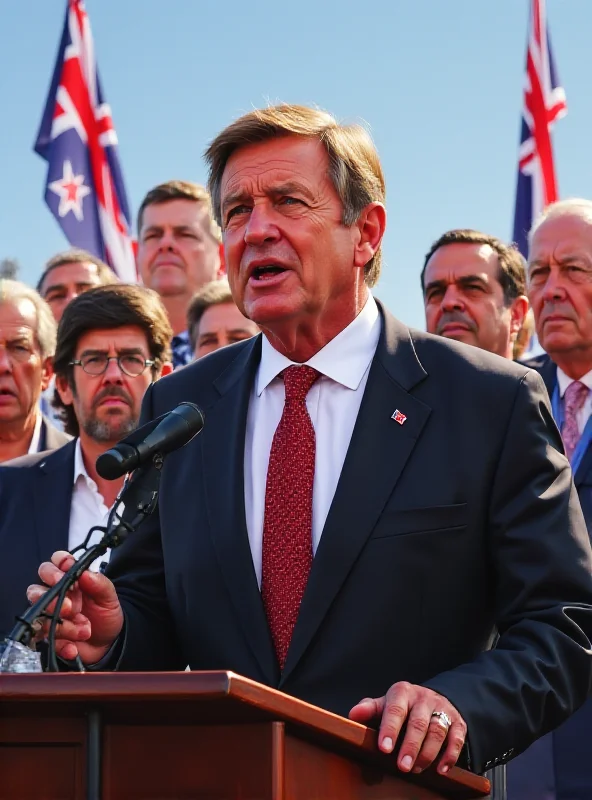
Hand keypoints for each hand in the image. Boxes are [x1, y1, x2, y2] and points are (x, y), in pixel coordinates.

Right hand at [27, 550, 123, 664]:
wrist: (109, 642)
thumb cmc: (105, 614)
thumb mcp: (109, 598)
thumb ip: (100, 584)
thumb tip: (85, 573)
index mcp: (70, 580)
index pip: (55, 562)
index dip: (58, 564)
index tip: (67, 569)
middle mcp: (55, 595)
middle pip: (36, 589)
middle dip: (50, 597)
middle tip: (70, 607)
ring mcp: (48, 616)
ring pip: (40, 616)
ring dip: (63, 625)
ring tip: (84, 630)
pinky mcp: (47, 636)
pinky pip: (45, 640)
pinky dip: (61, 644)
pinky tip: (73, 647)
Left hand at [349, 682, 465, 774]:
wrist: (430, 700)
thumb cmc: (401, 707)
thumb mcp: (384, 704)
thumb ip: (370, 710)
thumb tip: (354, 714)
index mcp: (402, 692)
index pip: (395, 709)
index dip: (390, 729)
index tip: (384, 748)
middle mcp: (423, 698)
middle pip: (418, 722)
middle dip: (410, 746)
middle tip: (403, 766)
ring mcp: (442, 708)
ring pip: (438, 730)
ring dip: (428, 752)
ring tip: (417, 769)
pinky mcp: (458, 721)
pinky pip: (457, 738)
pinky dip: (450, 754)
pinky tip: (441, 769)